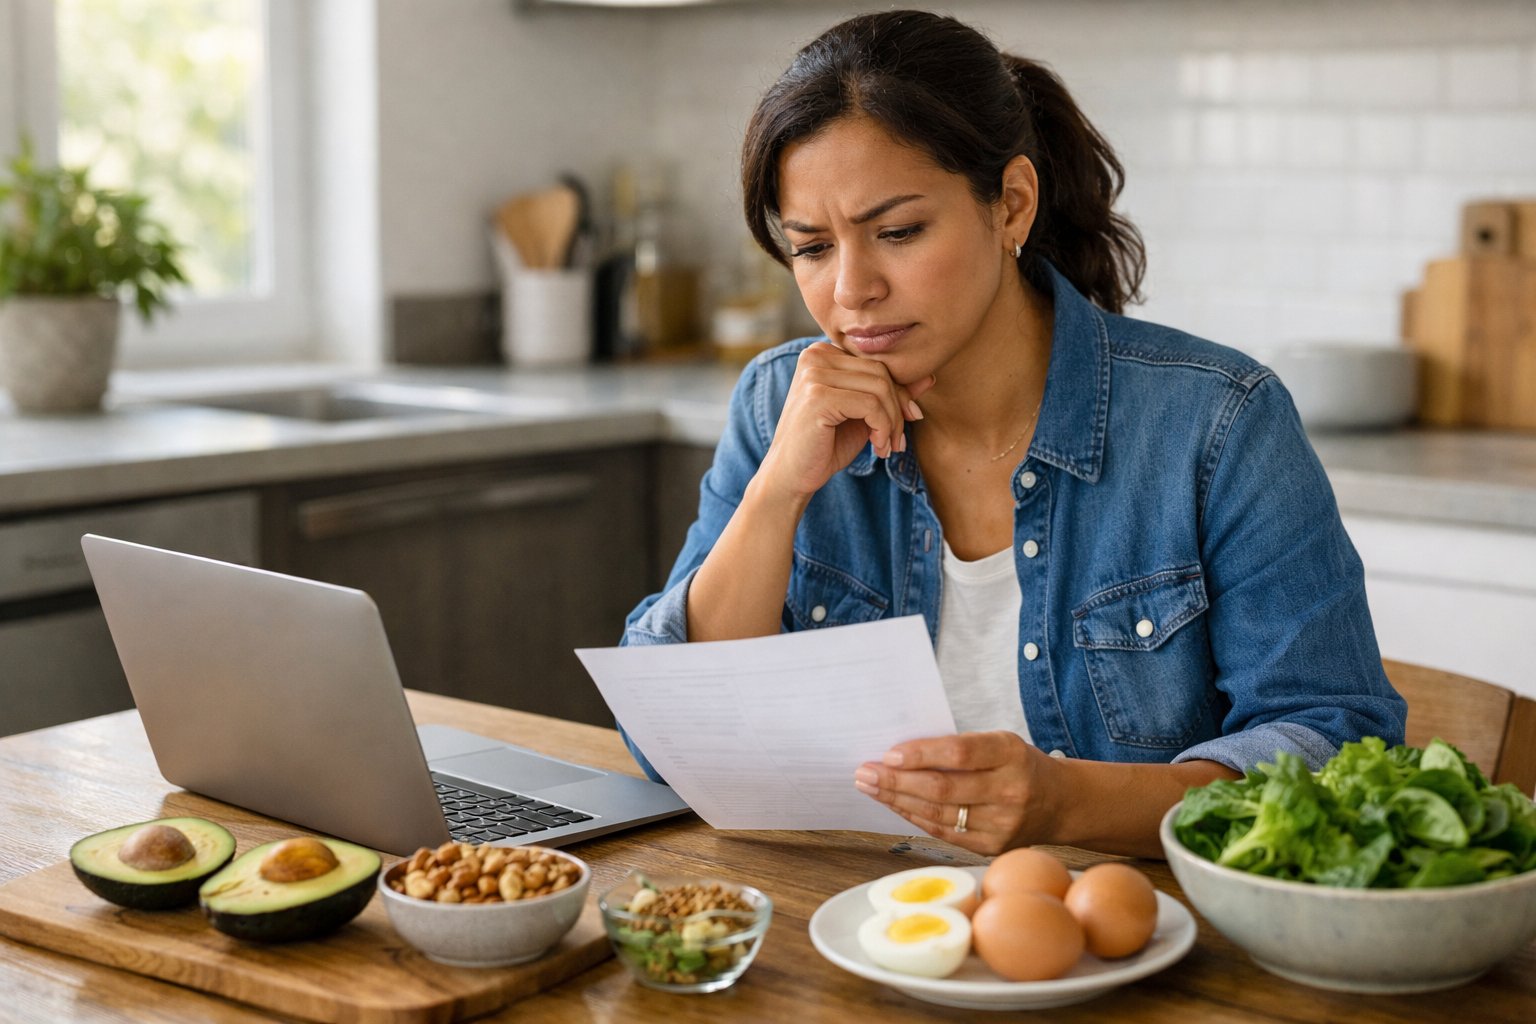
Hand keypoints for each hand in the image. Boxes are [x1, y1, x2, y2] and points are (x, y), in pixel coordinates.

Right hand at [757, 342, 934, 502]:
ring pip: (880, 388)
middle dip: (898, 410)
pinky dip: (883, 429)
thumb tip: (930, 377)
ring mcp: (813, 374)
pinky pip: (870, 405)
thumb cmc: (825, 445)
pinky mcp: (817, 396)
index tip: (907, 422)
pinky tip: (877, 447)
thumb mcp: (864, 415)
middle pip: (881, 373)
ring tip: (887, 446)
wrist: (791, 476)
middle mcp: (815, 355)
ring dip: (892, 423)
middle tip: (898, 441)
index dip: (899, 393)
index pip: (878, 363)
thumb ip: (892, 394)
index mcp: (822, 353)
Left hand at [853, 731, 1060, 855]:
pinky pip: (943, 832)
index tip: (889, 754)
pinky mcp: (992, 847)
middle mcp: (1009, 790)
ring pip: (938, 814)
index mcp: (1011, 754)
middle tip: (865, 772)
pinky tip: (895, 805)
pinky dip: (914, 818)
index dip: (921, 754)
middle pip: (942, 788)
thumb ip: (958, 747)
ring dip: (897, 801)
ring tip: (870, 787)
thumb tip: (900, 753)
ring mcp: (1002, 824)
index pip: (959, 753)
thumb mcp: (999, 742)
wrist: (1060, 803)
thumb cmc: (1017, 764)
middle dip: (896, 781)